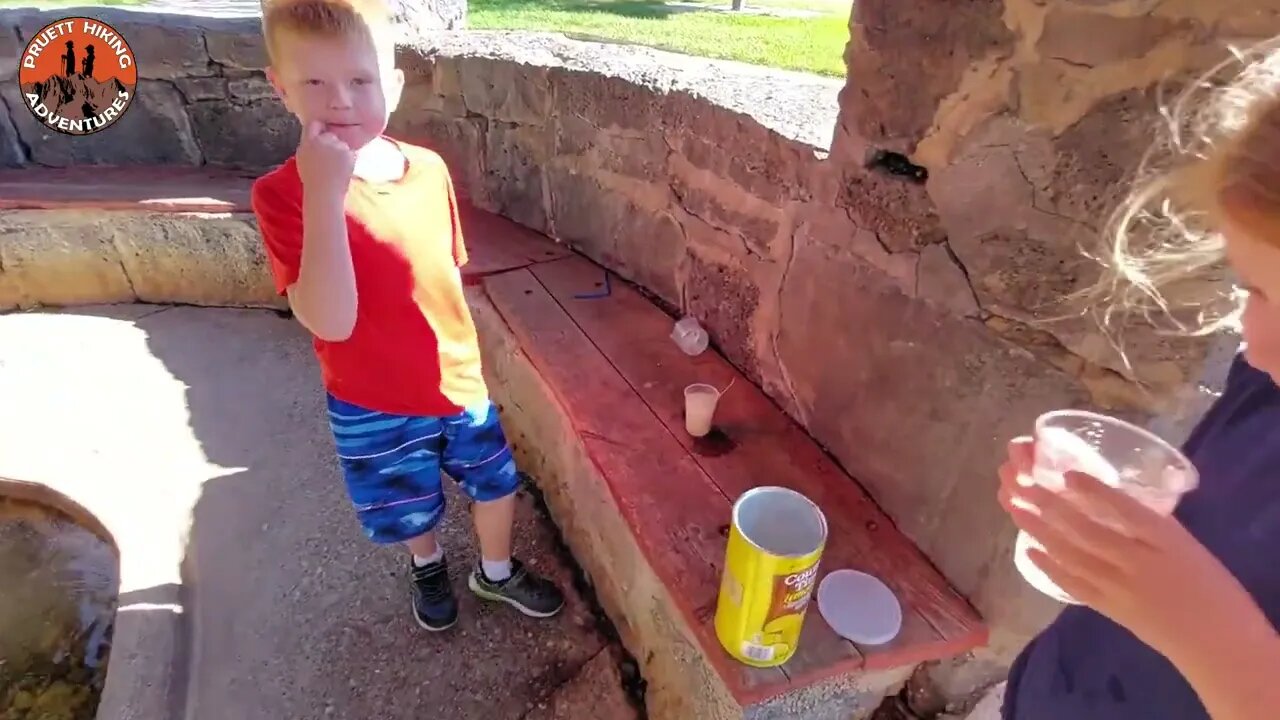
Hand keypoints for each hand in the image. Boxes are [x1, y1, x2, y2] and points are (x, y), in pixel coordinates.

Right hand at [296, 120, 354, 197]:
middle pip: (329, 134)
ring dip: (339, 151)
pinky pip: (349, 151)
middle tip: (328, 159)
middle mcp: (324, 140)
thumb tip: (315, 132)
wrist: (325, 192)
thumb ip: (308, 143)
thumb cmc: (311, 178)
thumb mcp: (302, 157)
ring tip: (334, 166)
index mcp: (309, 141)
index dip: (318, 129)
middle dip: (330, 143)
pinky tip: (341, 169)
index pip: (314, 124)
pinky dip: (347, 158)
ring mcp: (338, 146)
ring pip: (340, 143)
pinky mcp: (349, 153)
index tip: (320, 135)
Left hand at [997, 438, 1242, 656]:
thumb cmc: (1207, 583)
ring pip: (1072, 555)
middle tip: (1021, 484)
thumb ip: (1147, 523)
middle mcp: (1138, 561)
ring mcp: (1120, 588)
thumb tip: (1103, 498)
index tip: (1066, 473)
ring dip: (1039, 530)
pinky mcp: (1109, 609)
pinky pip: (1072, 585)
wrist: (1216, 640)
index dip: (1094, 491)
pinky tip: (1028, 550)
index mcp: (1164, 539)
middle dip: (1049, 505)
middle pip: (1086, 530)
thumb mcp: (1183, 543)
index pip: (1124, 509)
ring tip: (1015, 509)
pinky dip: (1048, 566)